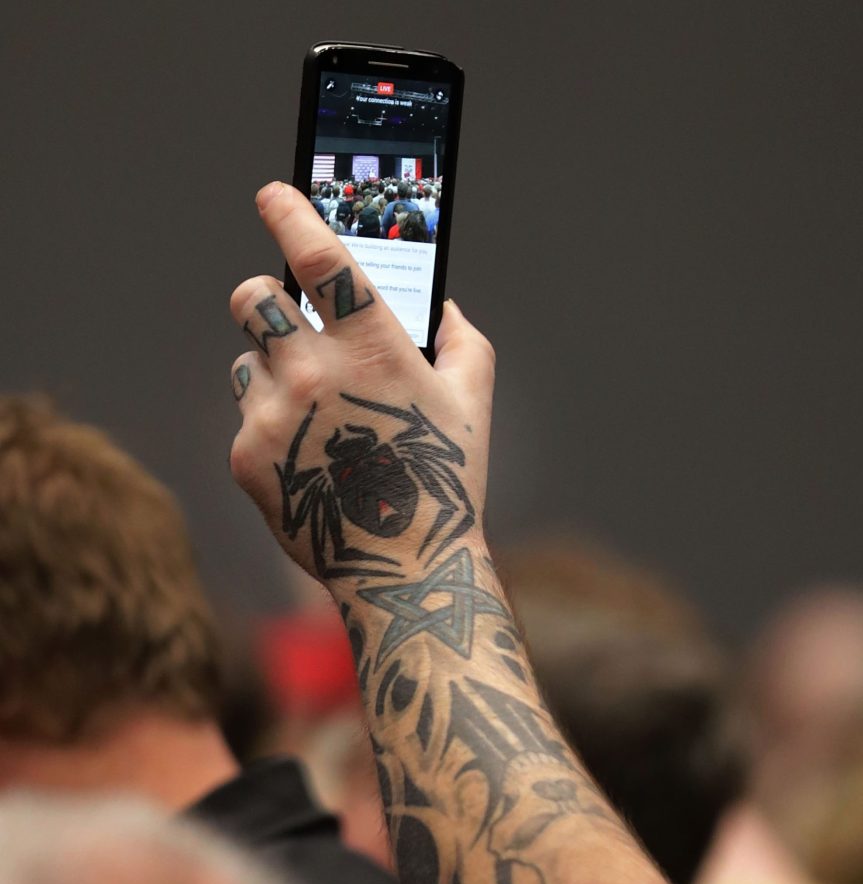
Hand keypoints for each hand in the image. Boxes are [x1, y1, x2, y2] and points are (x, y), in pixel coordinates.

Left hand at [229, 182, 494, 585]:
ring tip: (311, 409)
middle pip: (250, 296)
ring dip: (271, 369)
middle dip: (264, 297)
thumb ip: (463, 340)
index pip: (318, 256)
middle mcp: (313, 373)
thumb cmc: (444, 480)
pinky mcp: (245, 456)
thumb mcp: (473, 404)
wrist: (401, 565)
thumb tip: (441, 306)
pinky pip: (245, 413)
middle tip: (285, 318)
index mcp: (372, 348)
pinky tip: (306, 456)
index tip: (273, 195)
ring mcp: (272, 416)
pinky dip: (270, 424)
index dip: (290, 213)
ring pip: (245, 359)